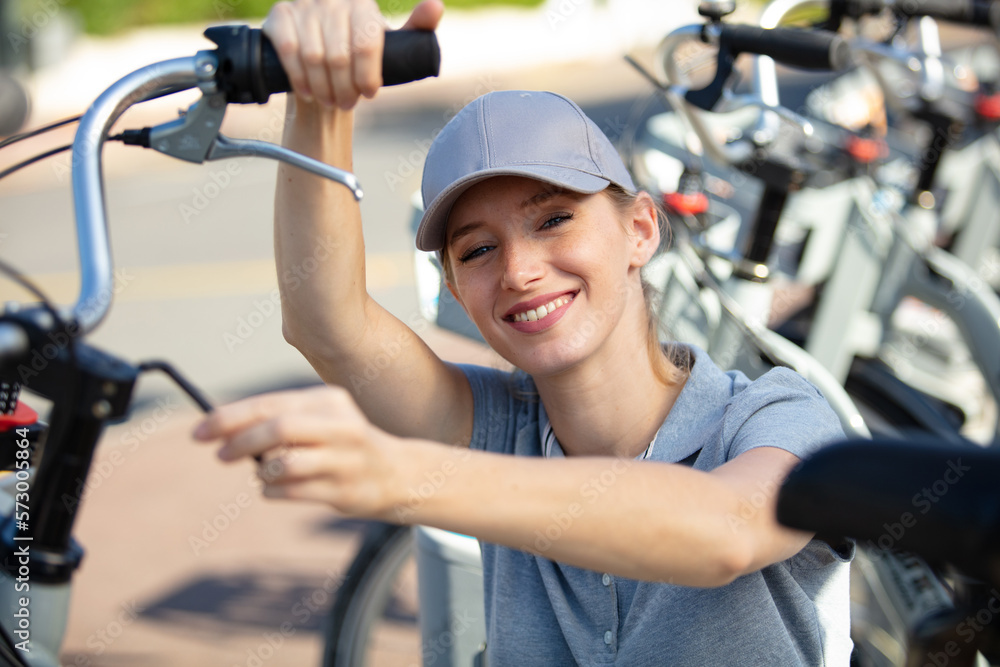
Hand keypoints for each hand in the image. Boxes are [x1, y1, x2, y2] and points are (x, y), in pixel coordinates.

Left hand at [192, 386, 403, 517]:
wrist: (397, 474)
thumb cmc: (343, 444)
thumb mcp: (320, 419)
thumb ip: (279, 419)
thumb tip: (221, 427)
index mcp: (330, 401)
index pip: (270, 404)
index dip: (230, 417)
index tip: (199, 431)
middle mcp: (341, 426)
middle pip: (278, 429)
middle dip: (240, 442)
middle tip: (219, 456)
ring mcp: (345, 460)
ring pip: (283, 464)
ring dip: (261, 471)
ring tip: (262, 472)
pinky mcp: (345, 490)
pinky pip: (290, 492)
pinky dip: (271, 490)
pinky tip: (275, 487)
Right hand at [263, 0, 443, 109]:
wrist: (322, 63)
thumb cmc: (360, 56)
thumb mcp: (392, 45)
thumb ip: (417, 29)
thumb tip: (436, 6)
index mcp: (362, 3)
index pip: (366, 42)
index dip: (367, 75)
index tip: (369, 93)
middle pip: (339, 56)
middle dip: (344, 88)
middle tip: (347, 102)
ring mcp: (304, 4)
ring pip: (314, 58)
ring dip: (322, 88)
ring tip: (330, 99)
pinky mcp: (279, 15)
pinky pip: (289, 51)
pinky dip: (299, 78)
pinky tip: (307, 91)